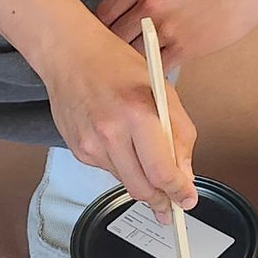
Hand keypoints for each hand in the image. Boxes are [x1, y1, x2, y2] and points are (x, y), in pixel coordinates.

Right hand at [40, 23, 197, 214]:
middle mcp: (110, 133)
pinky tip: (119, 140)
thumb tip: (185, 173)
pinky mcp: (78, 151)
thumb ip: (179, 133)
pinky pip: (108, 170)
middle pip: (142, 188)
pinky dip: (121, 164)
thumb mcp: (162, 90)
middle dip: (161, 200)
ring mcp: (90, 145)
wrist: (69, 54)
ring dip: (141, 180)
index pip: (162, 172)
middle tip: (173, 203)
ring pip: (125, 182)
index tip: (187, 200)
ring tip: (146, 158)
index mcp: (137, 113)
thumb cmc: (115, 64)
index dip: (179, 192)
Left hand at [97, 0, 257, 72]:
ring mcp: (165, 28)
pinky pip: (157, 68)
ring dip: (129, 63)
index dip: (98, 28)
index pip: (104, 11)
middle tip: (108, 60)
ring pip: (132, 54)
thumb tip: (126, 12)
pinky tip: (151, 75)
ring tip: (126, 71)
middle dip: (109, 48)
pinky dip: (152, 73)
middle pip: (112, 35)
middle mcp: (148, 5)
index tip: (99, 37)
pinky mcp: (184, 48)